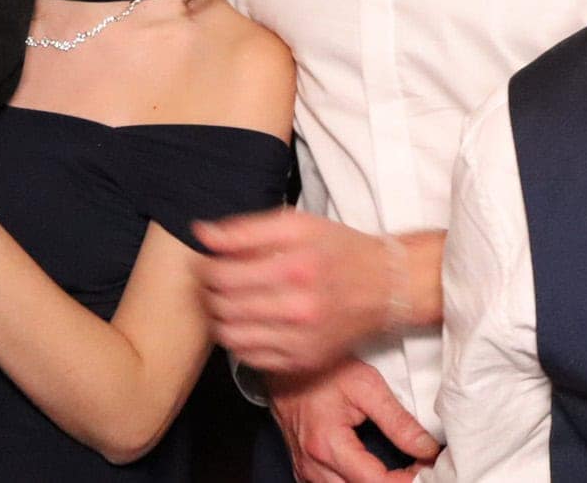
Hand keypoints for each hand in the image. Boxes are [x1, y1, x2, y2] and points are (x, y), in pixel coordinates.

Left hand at [194, 209, 398, 373]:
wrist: (384, 286)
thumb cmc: (338, 250)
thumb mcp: (298, 225)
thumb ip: (246, 229)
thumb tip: (202, 233)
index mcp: (296, 268)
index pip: (223, 276)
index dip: (206, 269)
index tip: (208, 263)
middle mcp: (298, 309)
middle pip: (224, 307)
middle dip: (209, 293)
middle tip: (211, 283)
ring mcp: (300, 341)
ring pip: (231, 336)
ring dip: (218, 318)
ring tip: (224, 303)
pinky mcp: (302, 361)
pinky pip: (250, 357)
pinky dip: (239, 340)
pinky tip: (246, 322)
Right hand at [270, 358, 440, 482]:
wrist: (285, 365)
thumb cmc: (322, 370)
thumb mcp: (366, 386)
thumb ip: (398, 421)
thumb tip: (426, 447)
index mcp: (328, 445)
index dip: (407, 480)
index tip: (427, 466)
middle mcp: (313, 466)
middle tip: (418, 468)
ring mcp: (305, 471)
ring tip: (401, 471)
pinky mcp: (304, 469)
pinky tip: (375, 474)